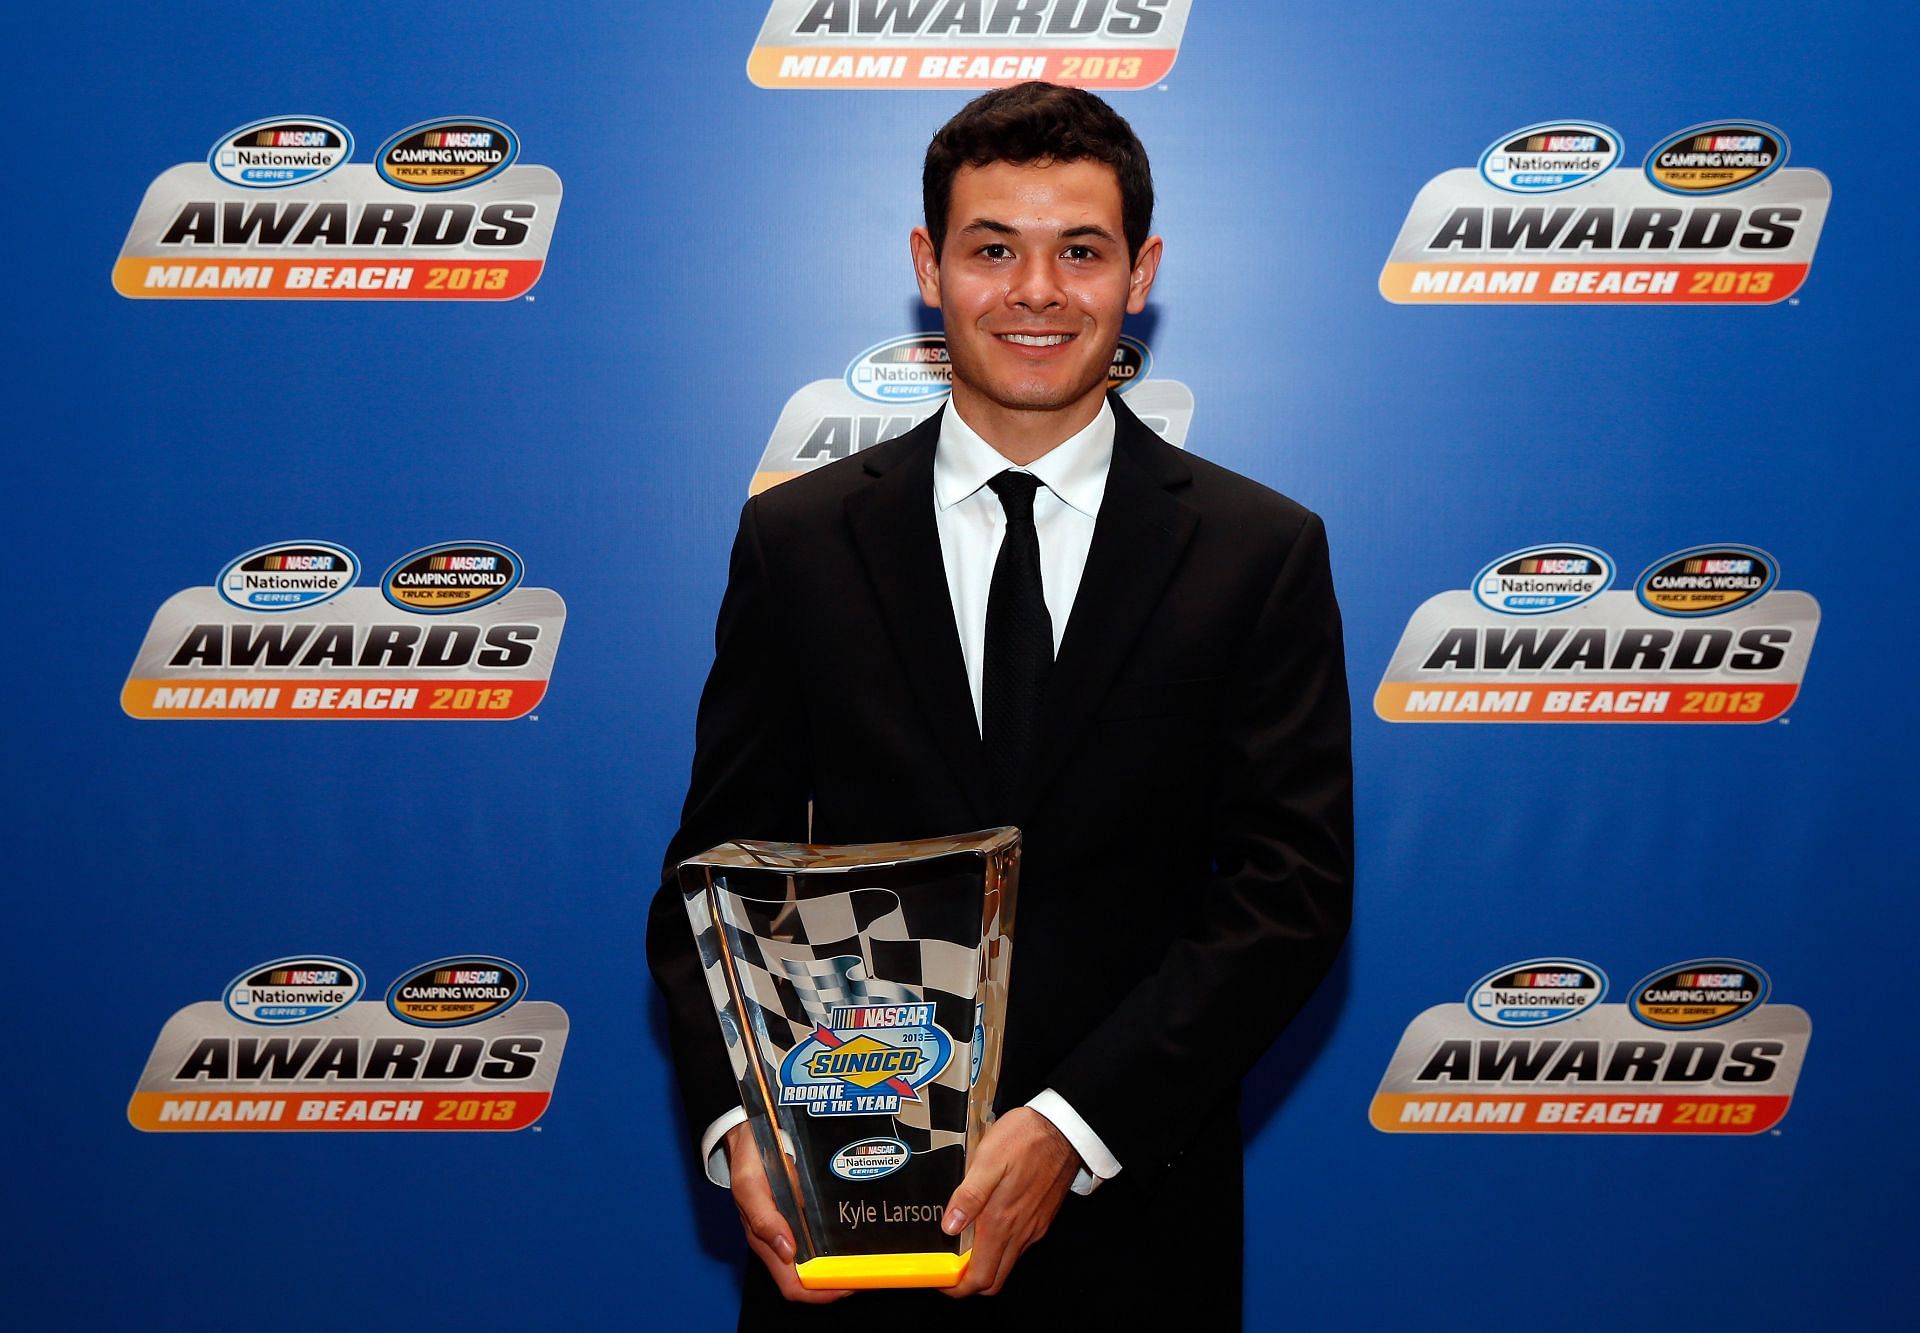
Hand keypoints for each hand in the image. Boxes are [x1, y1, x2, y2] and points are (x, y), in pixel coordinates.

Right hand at [725, 1121, 851, 1303]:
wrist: (749, 1136)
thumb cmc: (748, 1161)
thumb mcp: (750, 1186)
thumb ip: (764, 1219)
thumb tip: (787, 1251)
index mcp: (765, 1241)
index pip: (792, 1286)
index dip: (818, 1294)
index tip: (845, 1286)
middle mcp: (779, 1241)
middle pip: (807, 1280)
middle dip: (835, 1284)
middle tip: (864, 1275)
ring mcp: (789, 1229)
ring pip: (815, 1263)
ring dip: (837, 1268)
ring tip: (864, 1262)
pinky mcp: (798, 1215)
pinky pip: (817, 1240)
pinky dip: (835, 1247)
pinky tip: (852, 1240)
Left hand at [940, 1107, 1080, 1296]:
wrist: (1063, 1128)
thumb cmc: (1025, 1139)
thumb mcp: (988, 1160)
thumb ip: (969, 1196)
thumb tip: (949, 1227)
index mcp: (1002, 1222)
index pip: (981, 1277)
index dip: (957, 1288)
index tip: (940, 1280)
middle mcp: (1020, 1233)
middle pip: (994, 1279)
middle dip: (968, 1283)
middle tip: (948, 1268)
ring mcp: (1033, 1228)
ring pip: (1006, 1264)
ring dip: (983, 1265)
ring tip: (961, 1245)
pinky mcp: (1041, 1219)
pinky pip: (1018, 1247)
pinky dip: (999, 1248)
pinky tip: (986, 1225)